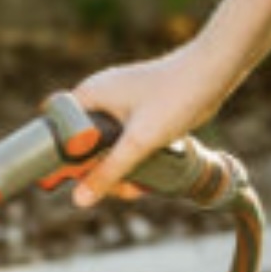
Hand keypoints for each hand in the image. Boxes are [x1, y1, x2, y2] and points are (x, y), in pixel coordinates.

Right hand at [69, 47, 228, 206]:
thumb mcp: (138, 141)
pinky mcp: (139, 110)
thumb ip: (108, 172)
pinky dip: (132, 158)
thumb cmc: (175, 96)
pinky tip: (147, 173)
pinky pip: (124, 140)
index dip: (58, 157)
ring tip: (136, 185)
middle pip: (80, 144)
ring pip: (105, 145)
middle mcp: (100, 97)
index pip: (55, 129)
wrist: (215, 71)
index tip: (71, 179)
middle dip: (95, 170)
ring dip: (117, 168)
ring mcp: (120, 103)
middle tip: (114, 188)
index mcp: (89, 95)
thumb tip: (79, 200)